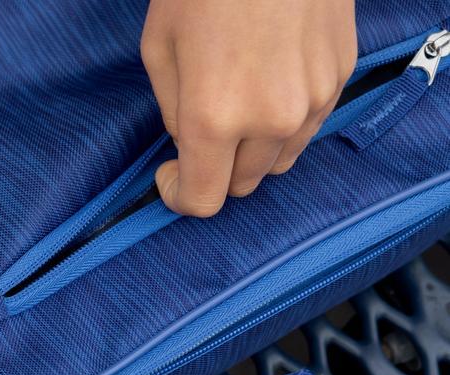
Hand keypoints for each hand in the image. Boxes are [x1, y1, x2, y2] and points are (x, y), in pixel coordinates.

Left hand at [142, 0, 356, 216]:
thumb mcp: (159, 50)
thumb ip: (172, 114)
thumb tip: (188, 145)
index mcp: (214, 118)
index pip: (203, 200)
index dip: (178, 195)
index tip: (169, 175)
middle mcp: (270, 119)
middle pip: (243, 185)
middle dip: (216, 171)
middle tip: (199, 138)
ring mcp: (313, 99)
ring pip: (280, 160)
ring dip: (253, 151)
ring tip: (235, 109)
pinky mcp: (339, 76)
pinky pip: (309, 124)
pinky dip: (285, 121)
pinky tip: (267, 85)